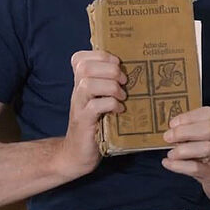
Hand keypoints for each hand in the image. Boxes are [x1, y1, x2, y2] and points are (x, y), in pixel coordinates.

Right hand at [53, 50, 126, 179]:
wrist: (77, 154)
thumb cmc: (95, 124)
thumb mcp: (100, 100)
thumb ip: (108, 84)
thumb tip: (132, 69)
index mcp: (81, 83)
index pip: (80, 58)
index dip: (100, 55)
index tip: (116, 64)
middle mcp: (77, 91)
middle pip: (84, 67)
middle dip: (109, 70)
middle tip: (123, 81)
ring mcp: (78, 106)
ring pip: (88, 84)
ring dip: (110, 87)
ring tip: (122, 96)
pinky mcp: (83, 121)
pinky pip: (95, 106)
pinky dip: (111, 105)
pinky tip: (119, 110)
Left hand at [161, 106, 209, 202]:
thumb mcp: (204, 141)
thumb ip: (189, 134)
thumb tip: (170, 131)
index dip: (189, 116)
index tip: (173, 123)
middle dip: (185, 131)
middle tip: (168, 137)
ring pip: (207, 148)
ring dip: (183, 149)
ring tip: (171, 153)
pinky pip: (197, 169)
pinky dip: (179, 165)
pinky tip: (168, 163)